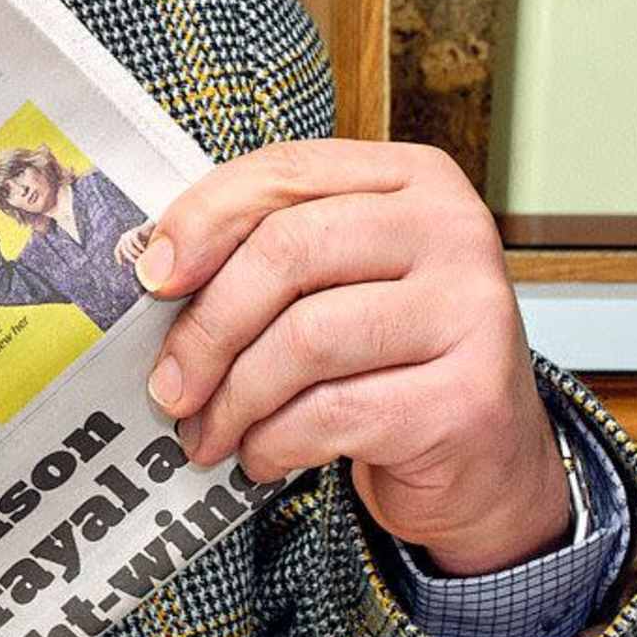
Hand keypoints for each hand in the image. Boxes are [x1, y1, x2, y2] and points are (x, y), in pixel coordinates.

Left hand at [112, 226, 148, 270]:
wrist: (152, 227)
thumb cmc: (146, 239)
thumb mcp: (139, 248)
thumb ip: (135, 253)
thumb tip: (136, 264)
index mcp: (123, 241)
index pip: (117, 250)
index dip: (118, 257)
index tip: (122, 264)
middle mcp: (124, 237)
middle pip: (124, 250)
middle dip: (130, 257)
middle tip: (136, 261)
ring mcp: (129, 234)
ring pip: (129, 247)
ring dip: (135, 253)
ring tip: (141, 256)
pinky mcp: (135, 231)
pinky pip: (135, 241)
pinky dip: (139, 246)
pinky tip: (144, 250)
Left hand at [136, 138, 574, 576]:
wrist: (485, 464)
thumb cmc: (395, 363)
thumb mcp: (341, 285)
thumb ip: (270, 255)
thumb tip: (157, 271)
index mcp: (415, 180)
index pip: (287, 172)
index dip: (203, 220)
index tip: (151, 278)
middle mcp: (454, 232)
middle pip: (288, 252)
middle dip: (208, 327)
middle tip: (169, 385)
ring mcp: (471, 314)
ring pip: (305, 340)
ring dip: (234, 400)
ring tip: (208, 434)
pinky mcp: (467, 398)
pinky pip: (333, 414)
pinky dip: (275, 442)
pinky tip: (261, 457)